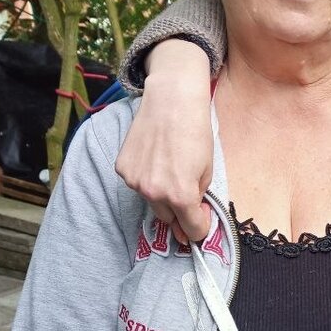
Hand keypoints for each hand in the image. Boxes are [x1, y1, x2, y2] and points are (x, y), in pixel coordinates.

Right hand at [115, 40, 213, 241]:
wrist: (171, 101)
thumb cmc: (196, 132)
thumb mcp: (208, 170)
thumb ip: (199, 197)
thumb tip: (193, 216)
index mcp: (180, 196)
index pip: (192, 229)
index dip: (200, 227)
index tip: (202, 221)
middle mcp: (153, 193)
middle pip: (168, 218)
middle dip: (180, 212)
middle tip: (186, 195)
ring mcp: (134, 181)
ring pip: (150, 200)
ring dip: (161, 194)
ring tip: (169, 167)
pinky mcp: (122, 168)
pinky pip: (137, 183)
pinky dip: (146, 178)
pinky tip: (155, 158)